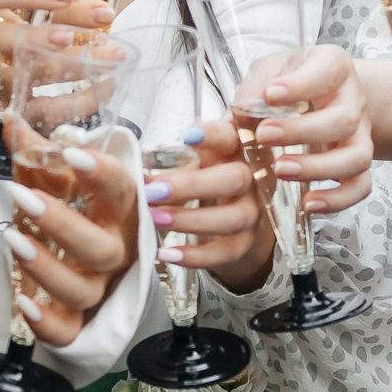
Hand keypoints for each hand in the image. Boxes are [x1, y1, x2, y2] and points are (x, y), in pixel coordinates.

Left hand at [3, 143, 137, 346]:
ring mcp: (98, 287)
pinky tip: (22, 304)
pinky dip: (46, 323)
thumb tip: (11, 122)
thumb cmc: (76, 211)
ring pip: (83, 290)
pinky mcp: (78, 320)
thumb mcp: (58, 180)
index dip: (100, 173)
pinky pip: (69, 330)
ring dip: (48, 269)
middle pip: (101, 248)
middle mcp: (114, 251)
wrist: (86, 262)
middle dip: (62, 224)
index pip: (121, 189)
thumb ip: (38, 154)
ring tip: (14, 242)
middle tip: (24, 199)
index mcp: (118, 211)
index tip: (72, 154)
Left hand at [146, 119, 269, 290]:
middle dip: (191, 185)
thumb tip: (139, 164)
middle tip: (153, 191)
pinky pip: (224, 252)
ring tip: (155, 218)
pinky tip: (167, 253)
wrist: (239, 217)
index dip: (212, 135)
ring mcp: (252, 212)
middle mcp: (251, 179)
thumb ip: (174, 157)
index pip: (230, 136)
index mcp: (236, 149)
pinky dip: (195, 256)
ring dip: (189, 219)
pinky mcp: (246, 243)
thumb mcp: (198, 157)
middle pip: (234, 179)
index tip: (187, 135)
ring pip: (231, 218)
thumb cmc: (210, 176)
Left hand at [237, 45, 372, 214]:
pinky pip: (360, 186)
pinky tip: (308, 203)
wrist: (324, 95)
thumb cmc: (291, 80)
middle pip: (344, 119)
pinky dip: (338, 199)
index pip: (327, 71)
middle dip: (302, 131)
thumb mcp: (270, 70)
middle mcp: (354, 101)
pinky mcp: (356, 163)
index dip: (301, 85)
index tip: (270, 94)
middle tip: (264, 136)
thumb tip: (236, 115)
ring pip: (357, 157)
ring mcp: (360, 134)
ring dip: (318, 168)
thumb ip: (254, 87)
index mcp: (334, 67)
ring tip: (281, 171)